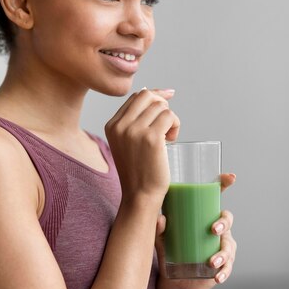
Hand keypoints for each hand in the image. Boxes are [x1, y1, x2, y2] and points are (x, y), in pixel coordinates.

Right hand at [105, 88, 179, 205]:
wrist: (140, 195)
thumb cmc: (139, 170)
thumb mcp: (127, 142)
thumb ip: (133, 121)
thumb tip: (154, 92)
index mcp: (112, 125)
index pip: (135, 97)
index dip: (154, 95)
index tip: (168, 96)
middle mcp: (120, 126)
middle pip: (148, 96)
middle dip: (162, 104)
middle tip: (167, 123)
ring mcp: (134, 131)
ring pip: (160, 106)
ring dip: (171, 118)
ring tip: (168, 136)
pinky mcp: (151, 138)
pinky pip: (169, 116)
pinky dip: (176, 124)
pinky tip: (172, 139)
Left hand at [155, 173, 236, 288]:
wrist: (174, 280)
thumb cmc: (170, 250)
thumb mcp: (161, 238)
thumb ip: (159, 228)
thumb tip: (161, 219)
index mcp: (204, 216)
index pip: (216, 198)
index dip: (225, 185)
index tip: (230, 177)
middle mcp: (217, 229)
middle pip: (227, 220)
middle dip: (223, 223)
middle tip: (212, 229)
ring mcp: (221, 247)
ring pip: (229, 246)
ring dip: (222, 253)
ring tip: (211, 261)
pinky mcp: (222, 265)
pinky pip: (228, 268)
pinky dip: (223, 272)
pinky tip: (217, 276)